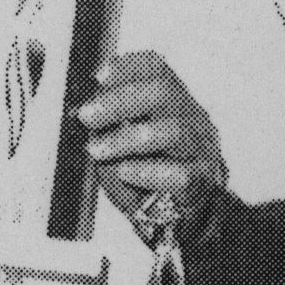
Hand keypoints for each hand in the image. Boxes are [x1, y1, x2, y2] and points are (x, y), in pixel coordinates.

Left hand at [75, 50, 228, 238]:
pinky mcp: (202, 181)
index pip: (156, 68)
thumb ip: (104, 125)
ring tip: (97, 150)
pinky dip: (148, 171)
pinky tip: (126, 172)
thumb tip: (81, 109)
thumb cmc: (144, 176)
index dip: (127, 67)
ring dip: (127, 138)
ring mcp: (200, 149)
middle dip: (119, 100)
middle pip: (164, 92)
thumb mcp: (117, 144)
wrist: (177, 218)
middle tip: (87, 116)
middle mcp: (190, 117)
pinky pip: (180, 173)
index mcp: (170, 101)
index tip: (97, 77)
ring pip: (173, 130)